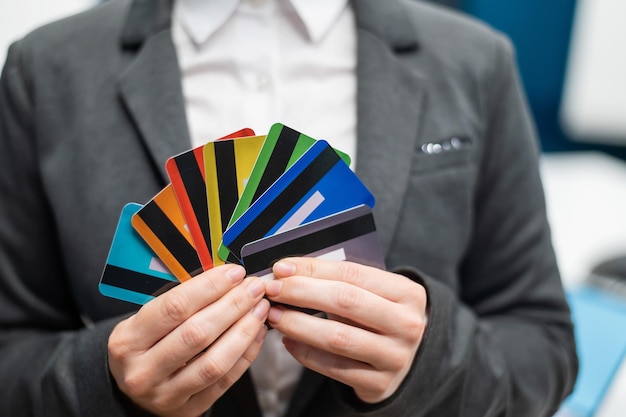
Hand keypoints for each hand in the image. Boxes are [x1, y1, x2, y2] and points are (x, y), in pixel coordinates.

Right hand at [108, 264, 268, 416]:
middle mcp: (143, 371)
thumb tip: (225, 277)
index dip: (210, 287)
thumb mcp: (144, 321)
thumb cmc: (142, 346)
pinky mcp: (189, 410)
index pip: (174, 308)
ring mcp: (166, 395)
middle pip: (197, 334)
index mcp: (128, 341)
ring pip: (214, 362)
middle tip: (253, 288)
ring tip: (260, 309)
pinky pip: (225, 381)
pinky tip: (256, 333)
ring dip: (244, 330)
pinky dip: (246, 354)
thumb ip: (179, 302)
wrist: (131, 390)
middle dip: (232, 305)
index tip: (234, 273)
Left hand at [265, 258, 426, 403]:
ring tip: (275, 316)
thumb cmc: (380, 318)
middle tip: (273, 290)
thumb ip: (339, 281)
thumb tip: (288, 271)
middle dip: (302, 292)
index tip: (282, 268)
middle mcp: (406, 325)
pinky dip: (306, 353)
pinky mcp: (379, 384)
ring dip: (299, 324)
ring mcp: (395, 357)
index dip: (313, 269)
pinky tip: (289, 341)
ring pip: (338, 338)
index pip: (353, 273)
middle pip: (346, 301)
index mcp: (407, 293)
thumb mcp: (374, 294)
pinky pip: (334, 368)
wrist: (406, 359)